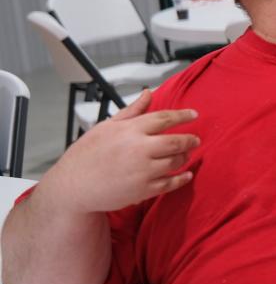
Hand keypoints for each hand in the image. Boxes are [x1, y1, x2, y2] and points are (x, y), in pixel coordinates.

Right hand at [45, 89, 200, 213]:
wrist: (72, 186)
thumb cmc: (87, 154)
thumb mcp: (106, 126)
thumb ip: (132, 110)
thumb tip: (148, 93)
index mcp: (130, 130)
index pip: (164, 118)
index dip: (183, 115)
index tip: (194, 114)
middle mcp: (138, 149)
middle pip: (176, 141)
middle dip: (190, 139)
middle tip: (196, 139)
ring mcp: (142, 171)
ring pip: (175, 162)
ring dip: (185, 157)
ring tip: (186, 154)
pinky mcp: (142, 190)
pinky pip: (170, 184)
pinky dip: (182, 178)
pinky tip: (186, 175)